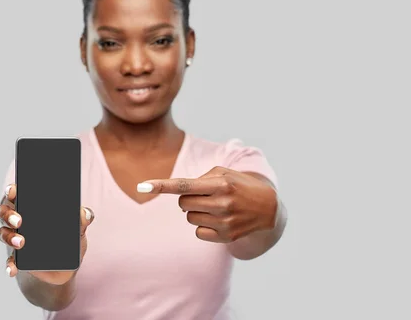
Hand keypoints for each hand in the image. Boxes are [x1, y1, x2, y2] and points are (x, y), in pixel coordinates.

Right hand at [0, 184, 94, 284]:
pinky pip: (9, 260)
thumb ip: (82, 219)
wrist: (66, 267)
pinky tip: (12, 269)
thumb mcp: (78, 229)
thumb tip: (85, 213)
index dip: (11, 190)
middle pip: (4, 212)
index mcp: (30, 206)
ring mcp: (15, 239)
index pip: (16, 193)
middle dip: (8, 215)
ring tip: (21, 242)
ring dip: (9, 237)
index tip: (12, 190)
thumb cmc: (69, 239)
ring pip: (3, 233)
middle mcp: (18, 220)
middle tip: (19, 221)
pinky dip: (9, 265)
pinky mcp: (17, 259)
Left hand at [139, 167, 277, 242]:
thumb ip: (199, 179)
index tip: (142, 186)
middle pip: (182, 203)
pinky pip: (198, 232)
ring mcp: (224, 222)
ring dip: (196, 212)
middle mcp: (222, 203)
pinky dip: (204, 226)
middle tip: (205, 196)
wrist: (267, 207)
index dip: (161, 186)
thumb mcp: (223, 173)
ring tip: (216, 207)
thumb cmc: (238, 185)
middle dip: (187, 199)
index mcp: (220, 184)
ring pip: (189, 218)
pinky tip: (219, 220)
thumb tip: (178, 193)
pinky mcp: (226, 237)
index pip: (184, 185)